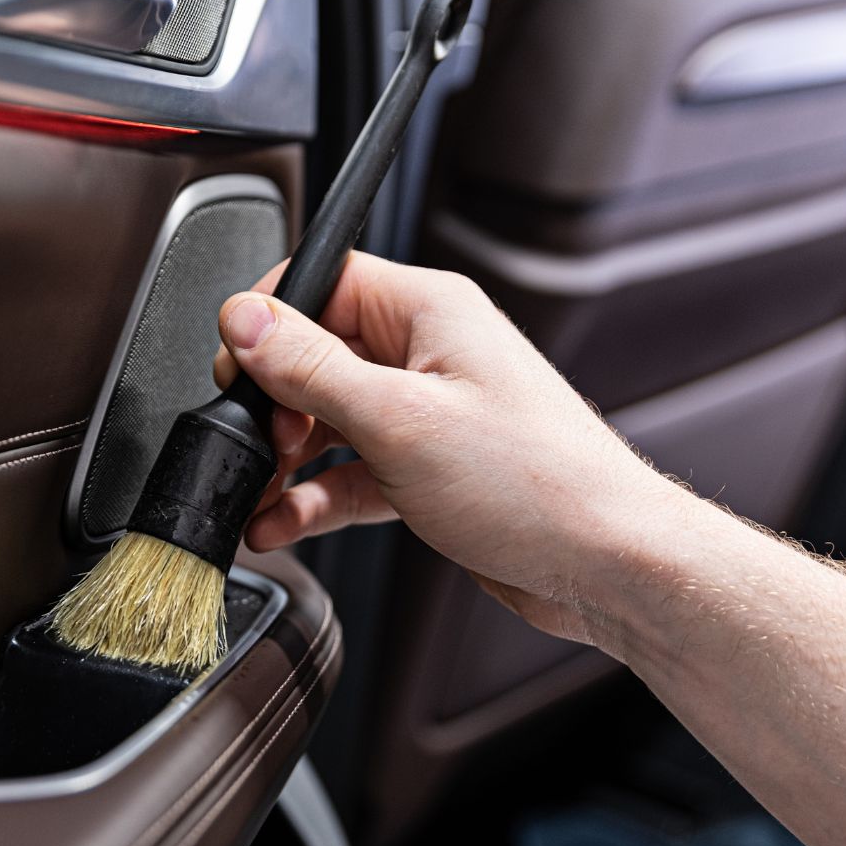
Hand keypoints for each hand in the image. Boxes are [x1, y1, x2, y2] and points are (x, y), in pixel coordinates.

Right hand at [213, 252, 682, 647]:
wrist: (607, 565)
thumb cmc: (538, 485)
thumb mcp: (399, 420)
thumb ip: (310, 369)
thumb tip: (244, 319)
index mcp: (429, 312)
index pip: (322, 280)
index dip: (268, 321)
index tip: (238, 369)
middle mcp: (429, 354)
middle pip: (315, 355)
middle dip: (273, 403)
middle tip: (257, 444)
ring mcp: (430, 414)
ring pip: (329, 421)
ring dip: (286, 461)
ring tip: (255, 495)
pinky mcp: (429, 471)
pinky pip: (351, 473)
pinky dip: (314, 498)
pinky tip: (282, 524)